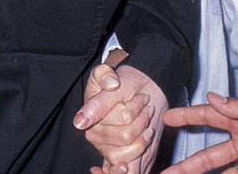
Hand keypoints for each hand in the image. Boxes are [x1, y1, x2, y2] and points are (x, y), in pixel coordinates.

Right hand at [75, 51, 167, 173]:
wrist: (137, 92)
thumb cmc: (120, 84)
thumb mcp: (108, 74)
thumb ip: (103, 77)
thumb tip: (100, 95)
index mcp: (90, 117)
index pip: (123, 118)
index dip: (135, 108)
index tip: (143, 97)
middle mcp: (96, 137)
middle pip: (127, 136)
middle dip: (142, 119)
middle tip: (146, 106)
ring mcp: (107, 151)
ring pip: (129, 154)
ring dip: (144, 138)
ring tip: (147, 122)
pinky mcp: (120, 160)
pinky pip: (120, 171)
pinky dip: (124, 171)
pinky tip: (127, 168)